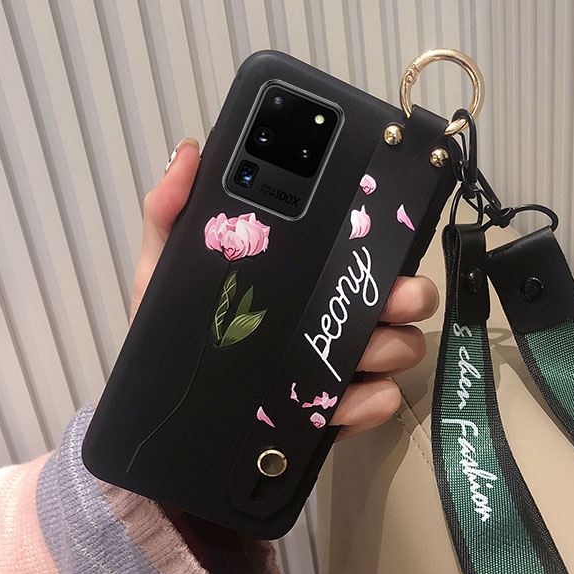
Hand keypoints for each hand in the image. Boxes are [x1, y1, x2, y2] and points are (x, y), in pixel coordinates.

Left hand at [132, 139, 438, 439]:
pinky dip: (369, 403)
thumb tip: (190, 152)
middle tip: (386, 298)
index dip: (384, 241)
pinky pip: (383, 402)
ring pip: (404, 346)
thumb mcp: (166, 273)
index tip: (378, 237)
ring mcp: (346, 365)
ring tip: (352, 355)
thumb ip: (173, 215)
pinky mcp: (344, 413)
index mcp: (310, 281)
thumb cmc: (180, 338)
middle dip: (407, 294)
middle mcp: (337, 317)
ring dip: (389, 348)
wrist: (174, 421)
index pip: (363, 253)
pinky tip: (338, 406)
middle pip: (405, 296)